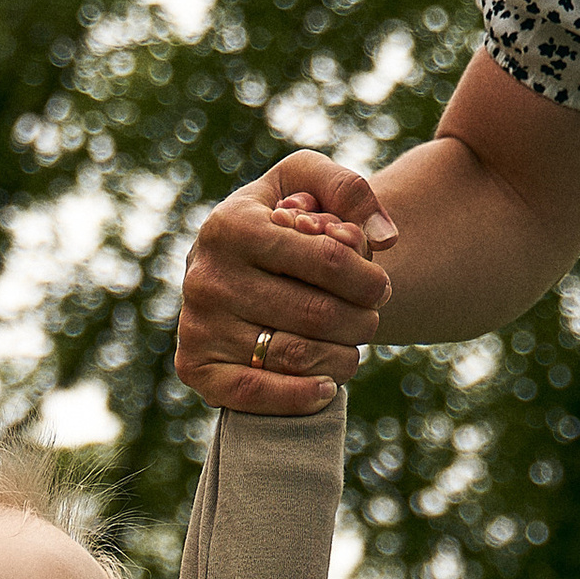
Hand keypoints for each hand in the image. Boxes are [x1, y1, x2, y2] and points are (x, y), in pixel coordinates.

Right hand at [176, 151, 397, 411]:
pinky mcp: (194, 366)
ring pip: (295, 356)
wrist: (224, 264)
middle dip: (360, 322)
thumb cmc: (276, 223)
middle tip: (369, 320)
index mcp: (234, 224)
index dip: (368, 279)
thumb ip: (349, 189)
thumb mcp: (306, 181)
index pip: (328, 259)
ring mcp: (198, 324)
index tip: (380, 287)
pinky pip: (255, 392)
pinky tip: (326, 389)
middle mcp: (207, 275)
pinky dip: (300, 397)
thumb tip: (385, 238)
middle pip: (316, 314)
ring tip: (351, 350)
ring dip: (342, 359)